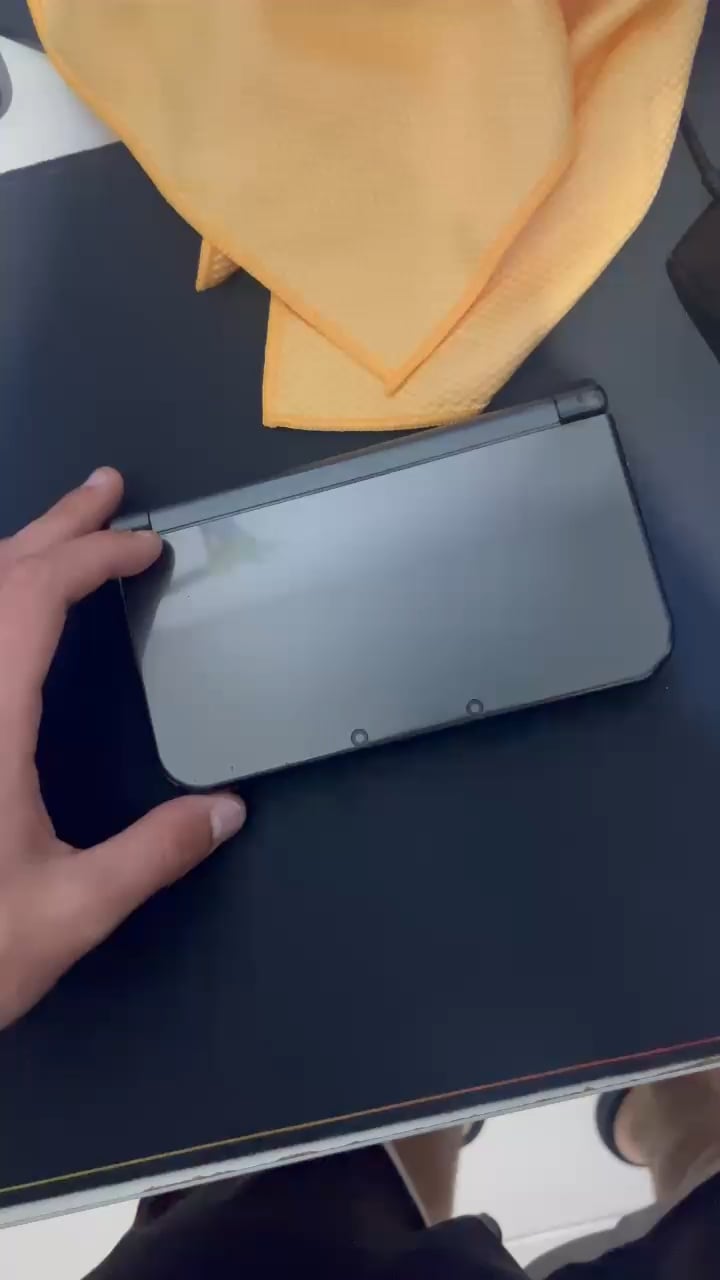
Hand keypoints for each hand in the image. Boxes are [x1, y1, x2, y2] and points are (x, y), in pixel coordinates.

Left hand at [0, 468, 245, 1029]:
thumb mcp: (69, 912)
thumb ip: (150, 857)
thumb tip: (225, 813)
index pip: (31, 603)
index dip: (89, 559)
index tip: (143, 548)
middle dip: (55, 527)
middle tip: (108, 491)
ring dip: (16, 557)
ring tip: (62, 531)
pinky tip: (4, 617)